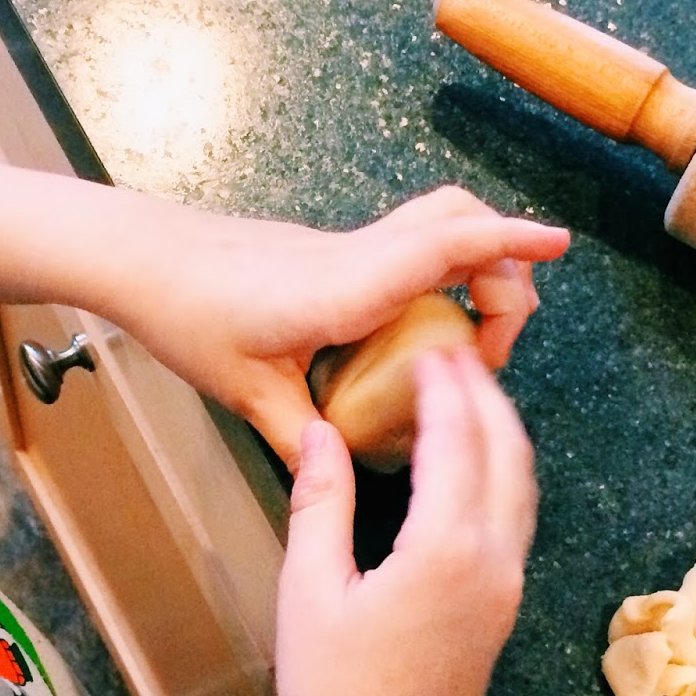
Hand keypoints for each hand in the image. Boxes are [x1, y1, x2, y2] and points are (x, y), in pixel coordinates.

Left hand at [115, 185, 568, 468]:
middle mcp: (355, 255)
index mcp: (346, 287)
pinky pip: (404, 243)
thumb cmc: (187, 316)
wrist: (138, 258)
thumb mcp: (248, 393)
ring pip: (432, 222)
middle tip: (500, 334)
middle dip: (503, 260)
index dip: (508, 242)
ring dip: (470, 259)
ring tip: (469, 331)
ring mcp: (342, 246)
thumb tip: (340, 479)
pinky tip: (417, 325)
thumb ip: (304, 441)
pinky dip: (436, 266)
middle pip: (455, 216)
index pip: (445, 246)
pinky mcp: (328, 251)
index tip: (558, 244)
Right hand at [272, 348, 537, 695]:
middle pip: (506, 452)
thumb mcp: (308, 591)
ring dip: (501, 433)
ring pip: (520, 487)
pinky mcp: (502, 613)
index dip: (443, 386)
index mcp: (446, 549)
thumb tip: (318, 432)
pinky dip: (501, 475)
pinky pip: (515, 521)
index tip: (427, 345)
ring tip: (467, 397)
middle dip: (484, 396)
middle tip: (452, 353)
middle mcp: (493, 562)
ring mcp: (506, 590)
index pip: (456, 439)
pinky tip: (470, 470)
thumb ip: (320, 502)